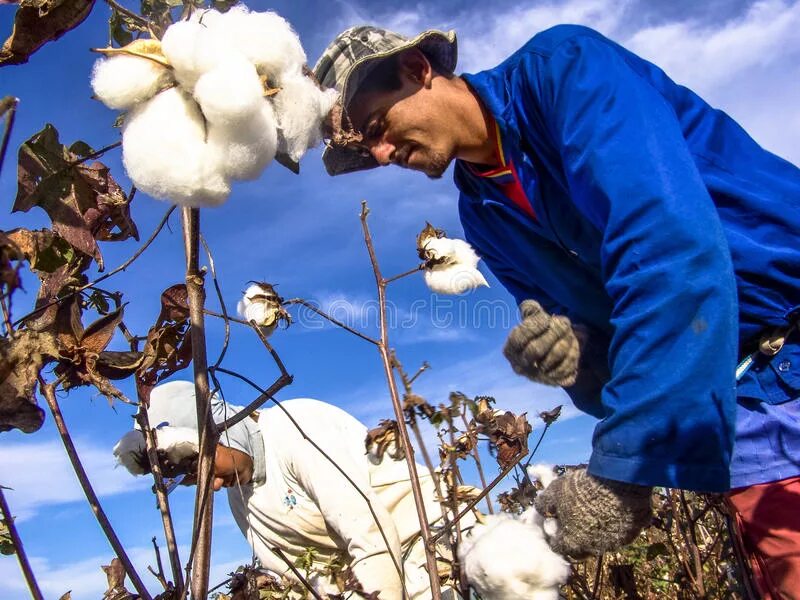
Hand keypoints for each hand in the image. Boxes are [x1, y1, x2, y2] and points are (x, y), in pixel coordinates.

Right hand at [503, 300, 579, 385]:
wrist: (549, 357)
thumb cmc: (538, 334)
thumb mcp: (531, 319)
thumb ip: (530, 310)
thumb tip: (529, 306)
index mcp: (510, 350)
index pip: (519, 338)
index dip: (534, 326)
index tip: (547, 318)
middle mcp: (520, 366)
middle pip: (536, 350)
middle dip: (553, 333)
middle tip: (565, 322)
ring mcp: (536, 377)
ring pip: (552, 359)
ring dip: (565, 342)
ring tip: (571, 332)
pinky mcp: (552, 382)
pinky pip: (565, 370)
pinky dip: (572, 356)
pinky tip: (574, 345)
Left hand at [534, 468, 652, 557]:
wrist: (618, 482)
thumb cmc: (582, 488)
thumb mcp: (555, 491)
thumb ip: (544, 503)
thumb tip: (539, 508)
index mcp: (572, 542)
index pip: (558, 546)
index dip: (555, 533)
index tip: (555, 521)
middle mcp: (593, 548)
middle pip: (580, 549)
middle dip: (575, 536)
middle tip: (573, 518)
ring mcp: (614, 543)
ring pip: (601, 541)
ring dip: (595, 530)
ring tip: (593, 509)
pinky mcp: (631, 535)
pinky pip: (620, 532)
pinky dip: (614, 523)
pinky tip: (612, 506)